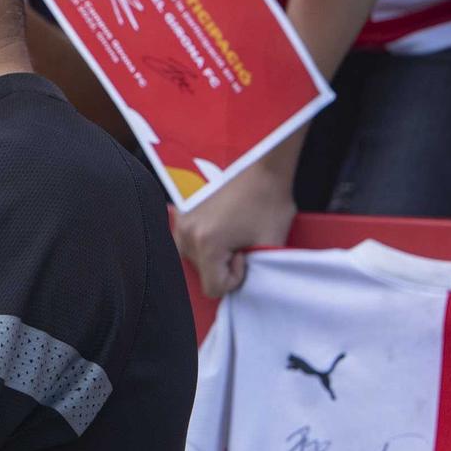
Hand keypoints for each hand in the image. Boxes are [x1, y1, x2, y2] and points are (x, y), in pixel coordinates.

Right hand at [173, 159, 296, 296]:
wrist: (259, 161)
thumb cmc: (267, 199)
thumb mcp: (270, 243)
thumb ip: (256, 274)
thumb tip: (246, 286)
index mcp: (206, 244)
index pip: (214, 289)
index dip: (236, 278)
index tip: (246, 254)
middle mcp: (185, 234)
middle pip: (202, 273)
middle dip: (223, 264)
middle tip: (242, 240)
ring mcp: (180, 221)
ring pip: (194, 258)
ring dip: (213, 253)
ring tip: (232, 230)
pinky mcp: (181, 210)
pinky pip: (189, 240)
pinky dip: (204, 239)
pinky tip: (221, 223)